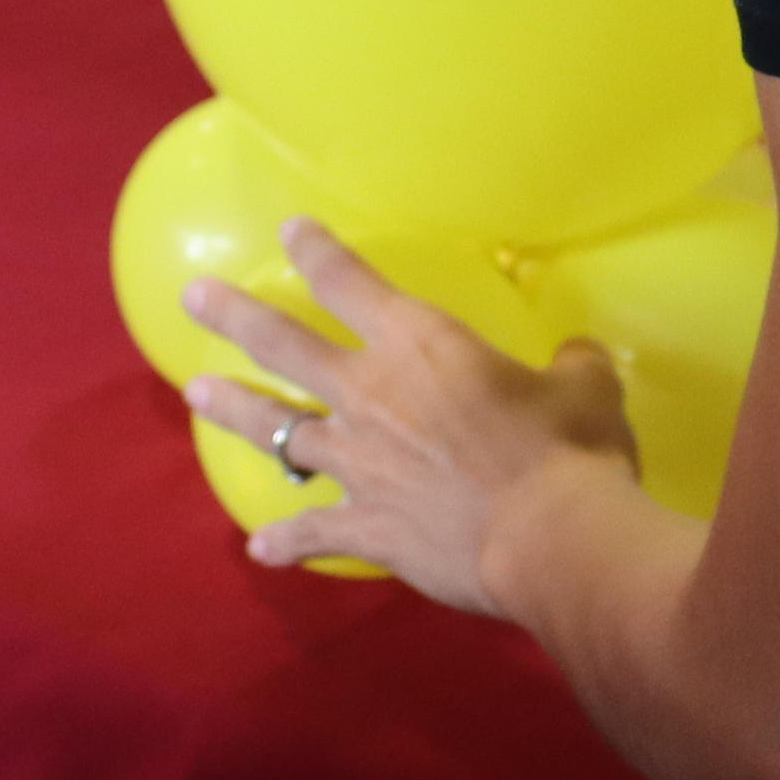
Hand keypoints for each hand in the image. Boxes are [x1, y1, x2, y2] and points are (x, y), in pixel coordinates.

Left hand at [181, 218, 642, 606]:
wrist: (555, 540)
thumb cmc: (573, 452)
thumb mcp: (586, 390)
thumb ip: (572, 366)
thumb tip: (579, 356)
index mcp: (419, 345)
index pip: (349, 281)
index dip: (316, 252)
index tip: (291, 232)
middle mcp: (370, 395)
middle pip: (283, 345)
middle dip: (234, 318)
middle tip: (194, 299)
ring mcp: (357, 463)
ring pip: (276, 429)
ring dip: (236, 410)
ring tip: (198, 395)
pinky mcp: (364, 527)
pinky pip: (311, 531)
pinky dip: (285, 541)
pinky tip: (259, 548)